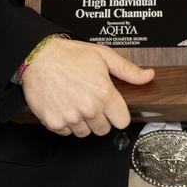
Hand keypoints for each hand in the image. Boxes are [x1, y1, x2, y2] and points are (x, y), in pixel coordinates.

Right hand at [21, 38, 154, 137]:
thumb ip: (128, 70)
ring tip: (75, 101)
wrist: (38, 57)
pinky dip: (65, 123)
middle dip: (100, 118)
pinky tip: (63, 105)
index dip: (117, 113)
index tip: (111, 108)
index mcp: (104, 94)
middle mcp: (89, 109)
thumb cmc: (69, 55)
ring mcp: (71, 118)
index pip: (122, 121)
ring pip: (85, 132)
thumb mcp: (103, 56)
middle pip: (104, 129)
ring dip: (82, 121)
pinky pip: (66, 132)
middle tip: (90, 101)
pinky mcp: (54, 123)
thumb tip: (148, 76)